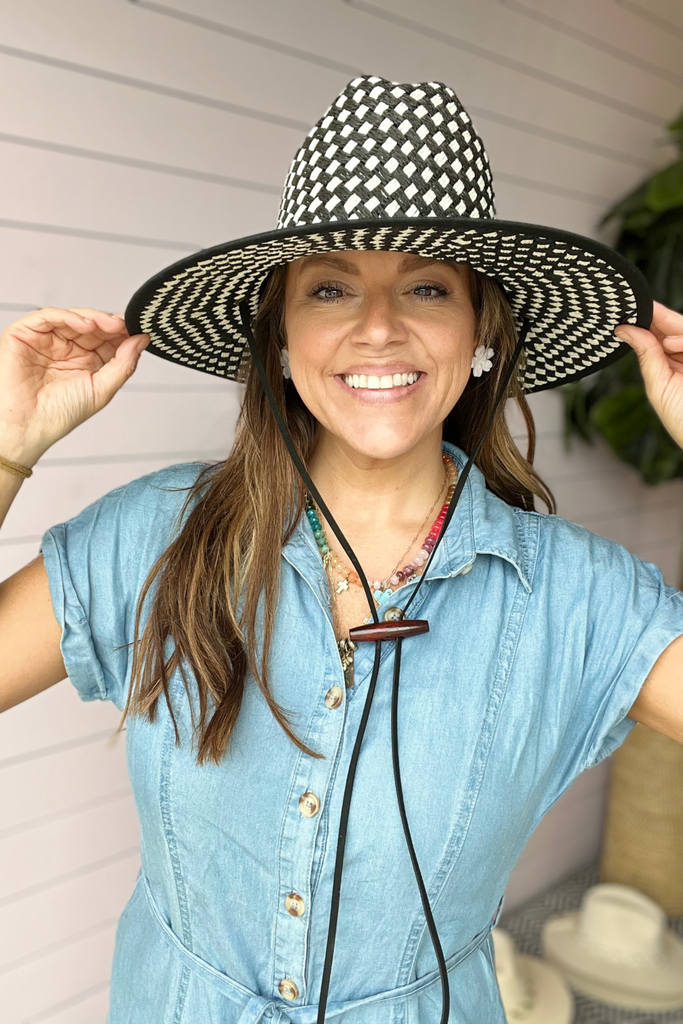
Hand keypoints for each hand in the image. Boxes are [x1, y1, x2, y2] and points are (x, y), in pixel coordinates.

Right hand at [0, 307, 149, 465]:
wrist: (27, 426)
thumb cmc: (58, 415)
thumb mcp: (101, 390)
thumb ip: (123, 364)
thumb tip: (142, 340)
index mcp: (85, 362)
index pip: (107, 340)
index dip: (123, 333)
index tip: (140, 330)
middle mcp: (66, 349)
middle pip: (92, 326)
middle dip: (111, 324)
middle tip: (126, 324)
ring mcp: (46, 340)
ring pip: (73, 317)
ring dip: (94, 318)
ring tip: (110, 325)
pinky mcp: (25, 334)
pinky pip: (48, 317)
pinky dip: (68, 316)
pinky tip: (85, 324)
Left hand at [615, 301, 682, 449]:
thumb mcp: (660, 388)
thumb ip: (647, 356)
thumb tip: (624, 330)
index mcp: (675, 364)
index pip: (661, 336)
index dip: (648, 322)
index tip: (630, 310)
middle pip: (677, 328)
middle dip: (660, 318)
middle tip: (643, 309)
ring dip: (676, 330)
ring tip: (667, 344)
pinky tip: (672, 345)